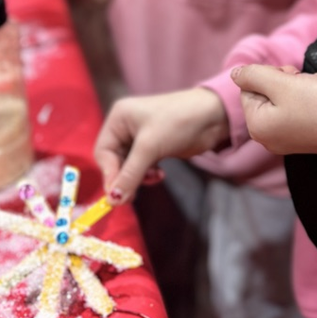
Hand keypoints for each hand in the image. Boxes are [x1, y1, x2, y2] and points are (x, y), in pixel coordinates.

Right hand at [94, 88, 229, 203]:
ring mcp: (140, 136)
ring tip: (154, 178)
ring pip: (127, 166)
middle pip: (113, 160)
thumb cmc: (178, 122)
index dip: (109, 174)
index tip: (117, 196)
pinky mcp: (153, 146)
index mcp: (119, 117)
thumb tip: (112, 201)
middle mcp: (126, 125)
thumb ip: (130, 174)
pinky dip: (147, 174)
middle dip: (124, 177)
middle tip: (133, 195)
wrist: (213, 116)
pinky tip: (159, 175)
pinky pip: (141, 166)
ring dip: (137, 177)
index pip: (103, 152)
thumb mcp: (150, 148)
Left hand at [232, 64, 316, 158]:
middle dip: (286, 80)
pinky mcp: (309, 134)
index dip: (269, 76)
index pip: (248, 88)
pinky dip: (313, 93)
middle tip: (304, 80)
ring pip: (286, 96)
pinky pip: (302, 106)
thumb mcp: (283, 83)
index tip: (290, 78)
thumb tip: (235, 74)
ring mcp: (290, 137)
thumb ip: (254, 75)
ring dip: (302, 84)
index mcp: (258, 127)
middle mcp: (271, 137)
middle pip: (266, 92)